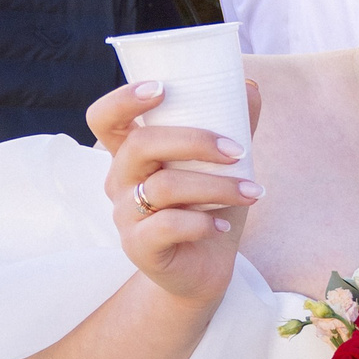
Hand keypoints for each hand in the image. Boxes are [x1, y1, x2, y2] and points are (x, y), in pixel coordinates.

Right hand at [88, 77, 264, 308]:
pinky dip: (203, 222)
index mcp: (132, 154)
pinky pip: (168, 226)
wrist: (202, 271)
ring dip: (216, 186)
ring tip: (252, 192)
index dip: (124, 99)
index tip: (162, 88)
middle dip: (195, 141)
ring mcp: (125, 215)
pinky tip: (224, 225)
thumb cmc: (206, 209)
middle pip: (141, 144)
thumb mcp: (221, 167)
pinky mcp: (138, 247)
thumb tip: (250, 87)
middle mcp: (120, 181)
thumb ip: (232, 126)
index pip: (106, 118)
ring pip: (163, 187)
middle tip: (238, 152)